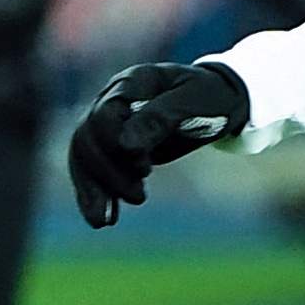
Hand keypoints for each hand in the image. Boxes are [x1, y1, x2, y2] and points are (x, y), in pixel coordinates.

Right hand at [68, 59, 250, 227]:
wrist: (220, 101)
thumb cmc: (209, 95)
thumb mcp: (192, 102)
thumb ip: (159, 119)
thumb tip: (125, 146)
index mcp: (131, 82)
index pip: (104, 115)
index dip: (116, 143)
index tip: (144, 167)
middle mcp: (112, 101)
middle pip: (88, 138)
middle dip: (107, 173)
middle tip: (139, 197)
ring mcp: (111, 124)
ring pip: (84, 157)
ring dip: (93, 189)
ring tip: (104, 221)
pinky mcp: (115, 147)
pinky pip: (93, 170)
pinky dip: (94, 194)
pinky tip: (102, 220)